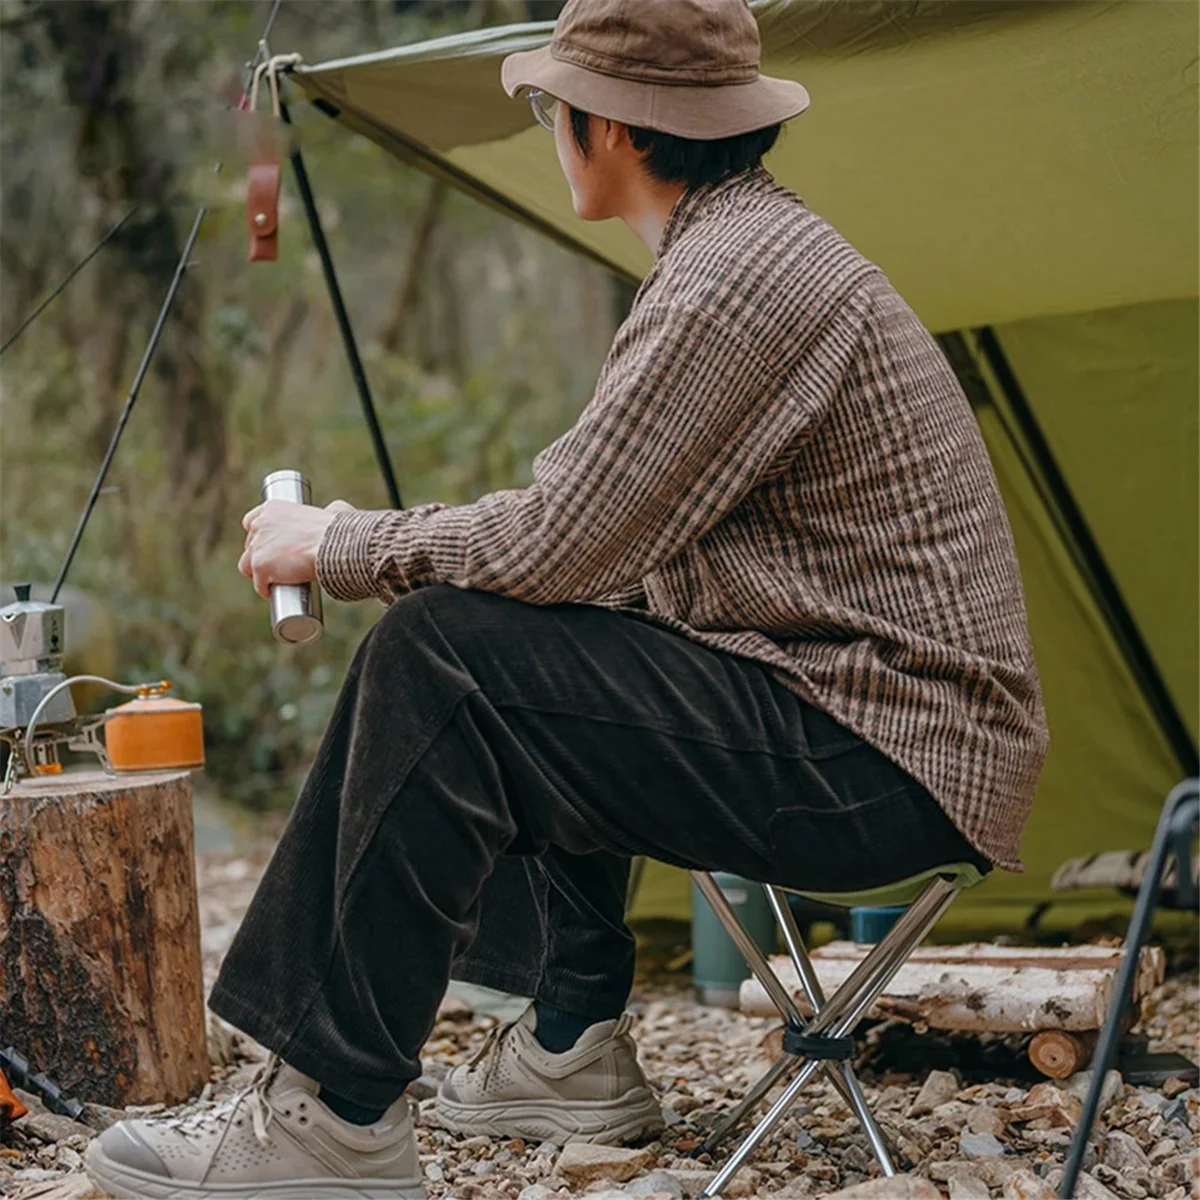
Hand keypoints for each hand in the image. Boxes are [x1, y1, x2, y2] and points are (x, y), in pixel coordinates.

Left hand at [239, 499, 355, 598]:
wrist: (333, 545)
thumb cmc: (337, 530)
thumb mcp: (331, 511)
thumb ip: (329, 509)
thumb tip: (334, 510)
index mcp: (272, 508)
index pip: (252, 522)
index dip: (261, 536)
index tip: (272, 546)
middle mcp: (260, 524)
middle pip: (250, 545)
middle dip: (261, 555)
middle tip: (277, 565)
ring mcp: (258, 546)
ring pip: (247, 565)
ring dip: (259, 573)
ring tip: (273, 581)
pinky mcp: (260, 565)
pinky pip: (258, 583)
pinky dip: (266, 589)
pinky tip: (274, 592)